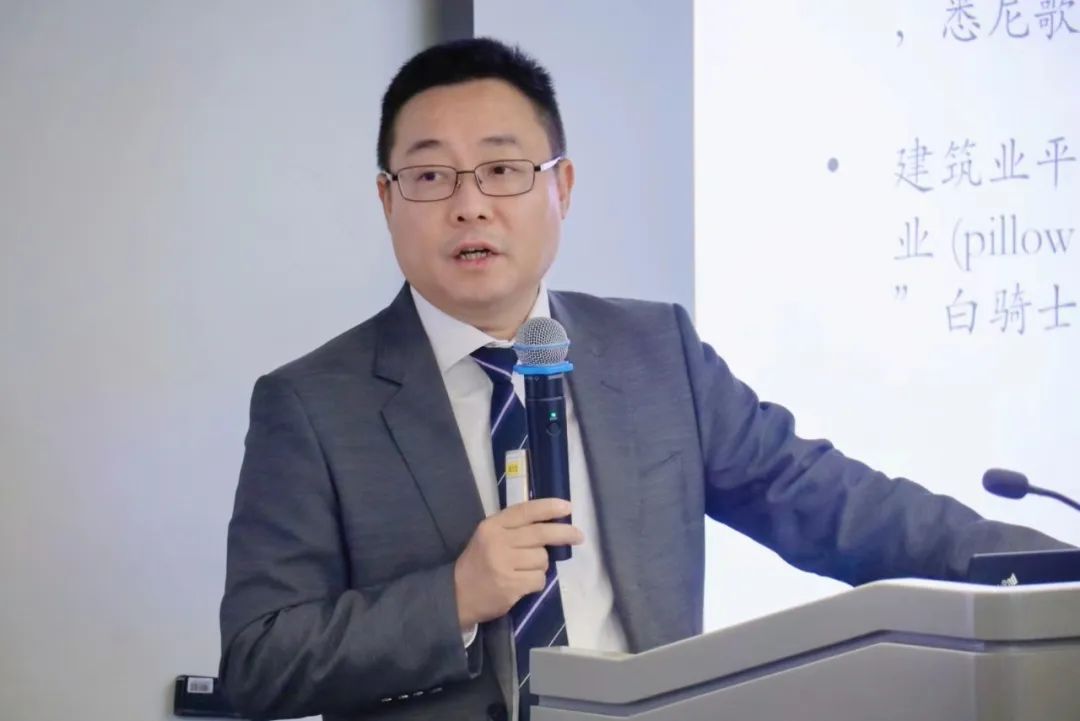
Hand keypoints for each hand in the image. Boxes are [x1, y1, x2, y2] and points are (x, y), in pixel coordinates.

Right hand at [453, 498, 582, 629]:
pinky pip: (539, 579)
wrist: (457, 594)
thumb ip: (514, 528)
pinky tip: (523, 583)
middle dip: (564, 534)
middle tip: (578, 536)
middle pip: (540, 534)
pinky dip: (536, 581)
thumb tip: (552, 524)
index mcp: (492, 525)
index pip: (525, 511)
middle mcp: (498, 542)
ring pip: (542, 559)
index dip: (549, 508)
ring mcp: (504, 565)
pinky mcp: (511, 585)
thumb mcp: (489, 536)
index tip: (568, 508)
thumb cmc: (478, 562)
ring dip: (541, 565)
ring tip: (525, 570)